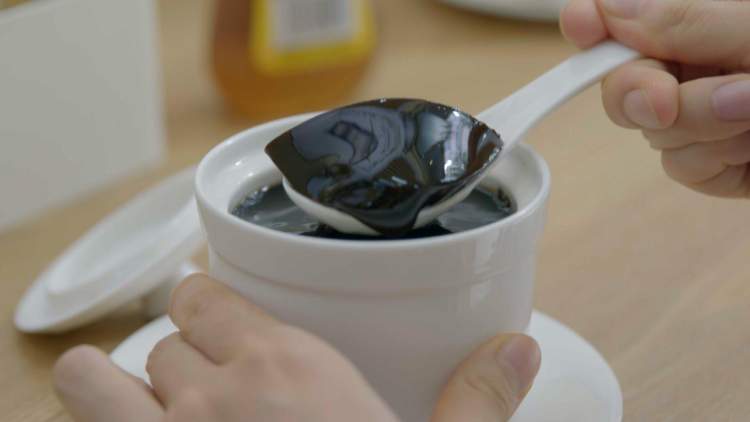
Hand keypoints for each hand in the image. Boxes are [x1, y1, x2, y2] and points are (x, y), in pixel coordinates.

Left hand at [53, 274, 540, 421]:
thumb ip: (476, 403)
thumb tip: (518, 350)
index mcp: (287, 368)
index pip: (205, 298)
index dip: (204, 304)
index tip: (212, 316)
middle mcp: (213, 393)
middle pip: (162, 338)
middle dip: (178, 356)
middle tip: (201, 380)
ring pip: (92, 376)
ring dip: (103, 380)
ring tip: (129, 398)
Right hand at [561, 0, 749, 196]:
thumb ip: (688, 20)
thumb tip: (610, 6)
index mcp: (707, 20)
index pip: (630, 15)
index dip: (595, 21)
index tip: (581, 23)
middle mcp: (699, 65)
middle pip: (622, 77)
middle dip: (638, 89)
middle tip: (664, 101)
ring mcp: (701, 115)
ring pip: (651, 127)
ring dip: (698, 125)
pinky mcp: (712, 162)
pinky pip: (678, 164)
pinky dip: (711, 160)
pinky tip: (749, 151)